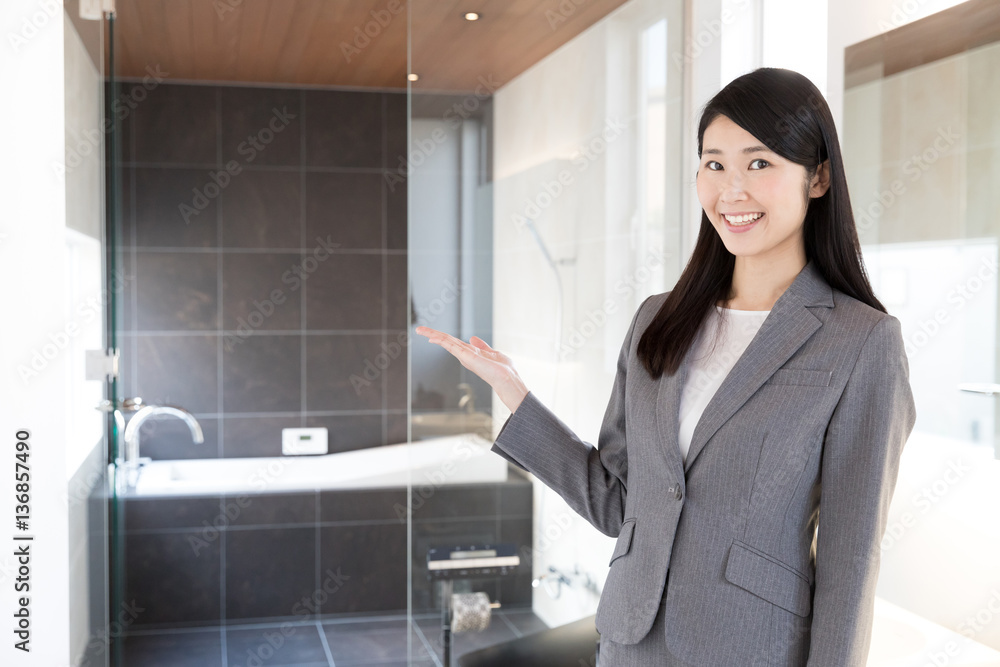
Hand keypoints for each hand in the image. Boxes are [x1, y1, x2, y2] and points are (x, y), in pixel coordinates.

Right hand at [414, 326, 528, 413]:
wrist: (508, 379)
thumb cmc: (503, 370)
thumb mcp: (493, 353)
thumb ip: (482, 346)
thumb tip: (473, 338)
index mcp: (470, 354)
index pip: (453, 343)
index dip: (442, 338)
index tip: (431, 335)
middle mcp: (465, 355)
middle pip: (446, 342)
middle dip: (432, 335)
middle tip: (419, 329)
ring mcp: (464, 357)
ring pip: (446, 342)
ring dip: (433, 335)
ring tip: (420, 330)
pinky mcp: (467, 357)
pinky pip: (452, 345)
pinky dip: (441, 340)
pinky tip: (432, 337)